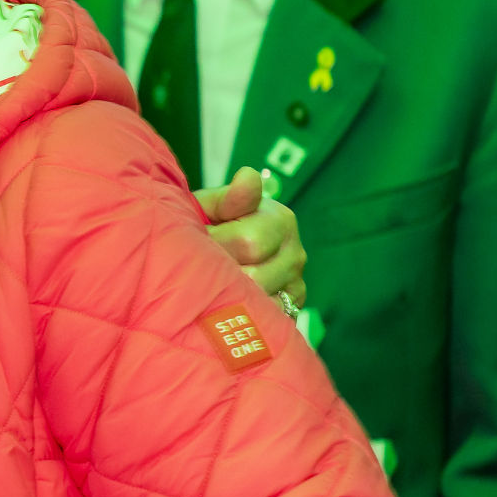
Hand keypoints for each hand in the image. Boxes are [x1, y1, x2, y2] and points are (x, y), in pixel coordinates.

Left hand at [194, 166, 306, 306]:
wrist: (213, 253)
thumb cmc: (208, 225)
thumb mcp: (210, 207)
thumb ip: (227, 197)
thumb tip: (248, 175)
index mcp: (279, 219)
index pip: (249, 242)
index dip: (215, 245)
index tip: (200, 240)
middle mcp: (295, 252)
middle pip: (254, 276)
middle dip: (219, 271)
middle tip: (199, 264)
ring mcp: (296, 282)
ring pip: (260, 302)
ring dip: (228, 295)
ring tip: (210, 281)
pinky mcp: (291, 309)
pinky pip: (269, 320)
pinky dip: (244, 315)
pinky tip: (227, 303)